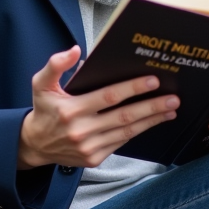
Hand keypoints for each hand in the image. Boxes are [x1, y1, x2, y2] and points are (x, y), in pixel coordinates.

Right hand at [18, 46, 179, 169]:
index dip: (132, 88)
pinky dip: (138, 131)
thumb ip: (55, 65)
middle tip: (173, 98)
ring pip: (127, 132)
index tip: (153, 80)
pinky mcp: (94, 158)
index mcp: (71, 110)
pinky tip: (152, 122)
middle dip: (151, 106)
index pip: (108, 97)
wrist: (35, 144)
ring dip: (151, 121)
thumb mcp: (41, 84)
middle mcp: (81, 130)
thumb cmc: (43, 109)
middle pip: (124, 117)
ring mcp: (89, 147)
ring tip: (170, 110)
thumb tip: (76, 50)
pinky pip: (121, 143)